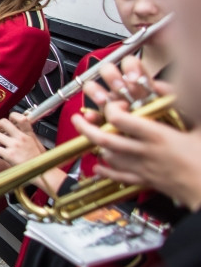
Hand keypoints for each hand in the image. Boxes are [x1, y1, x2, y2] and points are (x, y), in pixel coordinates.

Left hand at [0, 114, 45, 169]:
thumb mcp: (37, 143)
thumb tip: (22, 128)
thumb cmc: (39, 159)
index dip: (12, 116)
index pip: (21, 118)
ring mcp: (15, 146)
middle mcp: (21, 138)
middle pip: (4, 122)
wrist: (42, 171)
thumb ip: (29, 135)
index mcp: (28, 134)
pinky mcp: (9, 155)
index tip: (8, 120)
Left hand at [73, 57, 200, 209]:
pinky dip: (106, 171)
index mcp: (157, 136)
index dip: (111, 108)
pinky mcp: (146, 181)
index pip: (120, 119)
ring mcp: (143, 168)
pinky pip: (119, 177)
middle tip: (78, 117)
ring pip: (109, 156)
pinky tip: (98, 168)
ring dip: (99, 145)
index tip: (116, 103)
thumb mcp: (199, 126)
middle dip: (86, 127)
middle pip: (104, 139)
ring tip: (95, 136)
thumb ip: (181, 104)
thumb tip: (164, 85)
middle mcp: (144, 152)